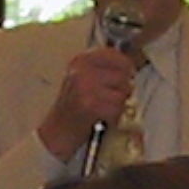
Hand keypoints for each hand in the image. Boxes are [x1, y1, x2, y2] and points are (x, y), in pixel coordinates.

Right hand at [37, 47, 134, 161]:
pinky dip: (114, 116)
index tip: (125, 74)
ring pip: (123, 92)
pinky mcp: (91, 105)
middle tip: (109, 98)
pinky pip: (118, 108)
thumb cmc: (72, 107)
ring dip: (118, 104)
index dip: (125, 66)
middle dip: (122, 89)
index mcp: (80, 61)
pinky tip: (101, 117)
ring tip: (103, 108)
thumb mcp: (82, 79)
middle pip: (123, 75)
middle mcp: (82, 70)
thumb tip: (130, 68)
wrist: (57, 132)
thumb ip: (103, 69)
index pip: (114, 55)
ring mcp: (86, 87)